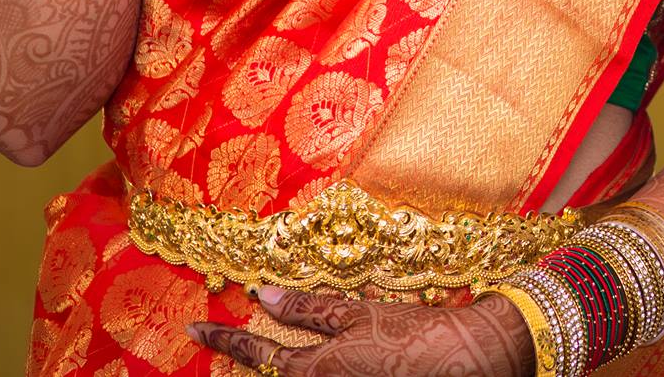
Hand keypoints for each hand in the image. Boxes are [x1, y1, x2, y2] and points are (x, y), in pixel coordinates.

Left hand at [186, 284, 534, 376]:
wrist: (468, 360)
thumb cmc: (414, 332)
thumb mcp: (359, 314)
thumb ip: (310, 308)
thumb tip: (264, 295)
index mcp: (315, 368)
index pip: (257, 353)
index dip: (225, 339)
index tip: (195, 328)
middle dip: (251, 361)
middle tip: (226, 339)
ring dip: (291, 363)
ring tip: (295, 347)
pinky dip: (320, 366)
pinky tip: (336, 357)